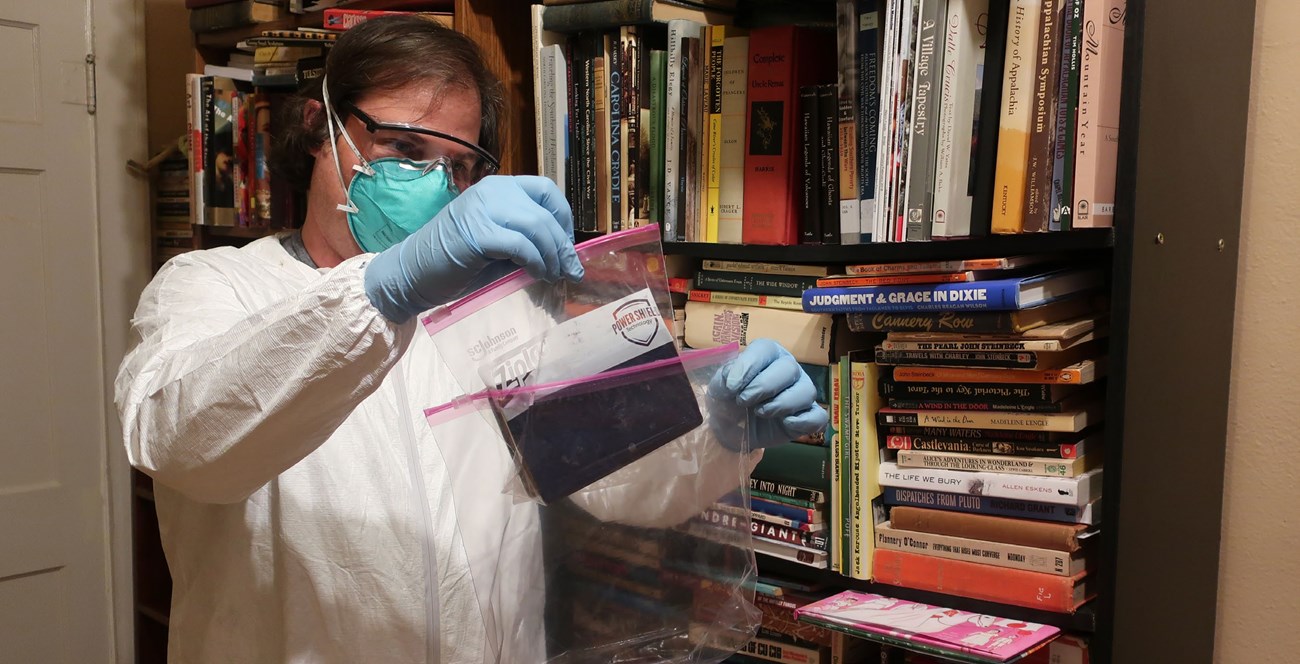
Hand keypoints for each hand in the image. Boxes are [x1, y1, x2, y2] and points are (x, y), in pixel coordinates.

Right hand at [363, 175, 584, 322]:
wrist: (413, 273)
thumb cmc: (456, 260)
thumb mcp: (498, 240)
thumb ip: (525, 237)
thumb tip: (563, 252)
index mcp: (498, 187)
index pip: (545, 189)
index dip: (564, 216)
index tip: (567, 244)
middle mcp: (492, 191)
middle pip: (544, 212)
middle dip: (563, 245)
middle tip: (570, 270)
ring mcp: (482, 209)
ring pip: (536, 226)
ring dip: (553, 255)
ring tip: (555, 275)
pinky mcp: (477, 233)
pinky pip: (520, 245)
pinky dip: (536, 262)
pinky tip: (537, 274)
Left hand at [706, 339, 828, 451]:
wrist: (731, 429)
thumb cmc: (728, 400)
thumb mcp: (719, 388)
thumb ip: (724, 379)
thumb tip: (734, 378)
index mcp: (767, 355)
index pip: (766, 349)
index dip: (749, 365)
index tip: (732, 387)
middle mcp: (788, 369)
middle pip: (789, 368)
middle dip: (764, 386)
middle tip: (744, 401)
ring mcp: (801, 392)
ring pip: (806, 391)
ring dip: (782, 403)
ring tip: (760, 412)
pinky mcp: (807, 417)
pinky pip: (818, 416)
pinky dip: (803, 421)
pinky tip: (785, 424)